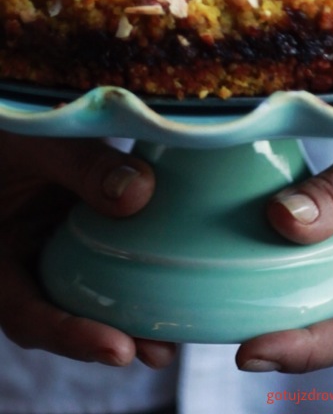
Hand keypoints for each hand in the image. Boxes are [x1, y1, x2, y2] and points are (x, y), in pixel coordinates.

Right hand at [0, 131, 175, 368]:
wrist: (26, 120)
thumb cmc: (17, 129)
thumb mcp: (40, 142)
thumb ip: (83, 165)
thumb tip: (140, 194)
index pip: (26, 313)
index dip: (69, 336)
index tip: (117, 349)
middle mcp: (24, 264)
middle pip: (59, 319)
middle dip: (105, 342)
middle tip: (152, 352)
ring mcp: (53, 254)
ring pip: (85, 297)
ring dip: (125, 320)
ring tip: (170, 341)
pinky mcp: (82, 238)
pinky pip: (108, 264)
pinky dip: (138, 278)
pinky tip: (175, 285)